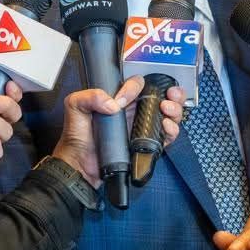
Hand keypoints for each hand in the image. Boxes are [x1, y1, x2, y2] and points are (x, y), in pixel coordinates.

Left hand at [52, 78, 184, 185]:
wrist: (79, 164)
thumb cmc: (77, 137)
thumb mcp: (75, 106)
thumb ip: (90, 96)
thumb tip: (113, 104)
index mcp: (119, 99)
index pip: (138, 84)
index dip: (136, 87)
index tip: (123, 99)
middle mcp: (134, 111)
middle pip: (161, 96)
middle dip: (172, 92)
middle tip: (170, 95)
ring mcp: (141, 128)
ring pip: (168, 114)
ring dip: (175, 109)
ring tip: (167, 109)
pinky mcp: (146, 145)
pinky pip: (166, 136)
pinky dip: (172, 130)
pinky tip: (166, 126)